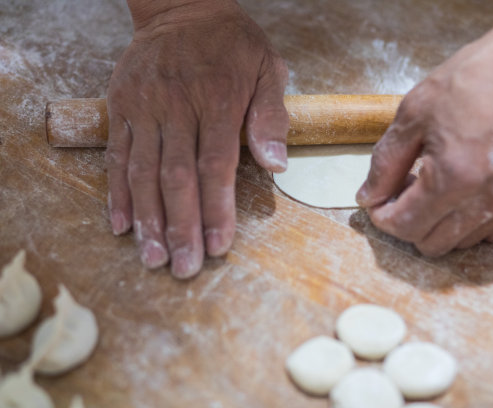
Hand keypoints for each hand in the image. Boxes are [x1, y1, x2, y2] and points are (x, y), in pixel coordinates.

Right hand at [105, 0, 288, 277]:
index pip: (217, 165)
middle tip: (183, 267)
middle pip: (177, 177)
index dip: (217, 209)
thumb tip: (276, 166)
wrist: (183, 6)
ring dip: (148, 218)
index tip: (218, 246)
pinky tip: (121, 225)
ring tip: (153, 256)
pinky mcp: (121, 106)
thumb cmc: (232, 43)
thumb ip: (271, 117)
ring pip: (142, 172)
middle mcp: (176, 107)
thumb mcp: (267, 68)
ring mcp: (143, 107)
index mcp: (216, 100)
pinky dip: (117, 192)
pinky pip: (116, 154)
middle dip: (181, 226)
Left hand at [356, 20, 492, 256]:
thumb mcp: (413, 114)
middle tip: (408, 189)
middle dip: (409, 223)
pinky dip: (471, 222)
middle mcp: (487, 200)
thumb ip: (385, 163)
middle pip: (431, 245)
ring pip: (460, 243)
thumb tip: (368, 197)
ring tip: (439, 185)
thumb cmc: (472, 81)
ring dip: (440, 223)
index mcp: (453, 177)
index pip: (404, 227)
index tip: (379, 201)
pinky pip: (490, 234)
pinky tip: (467, 190)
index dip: (382, 217)